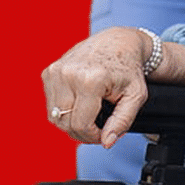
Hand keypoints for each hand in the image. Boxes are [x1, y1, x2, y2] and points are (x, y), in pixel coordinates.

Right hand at [42, 27, 149, 147]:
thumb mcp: (136, 96)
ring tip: (90, 114)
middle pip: (64, 123)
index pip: (81, 125)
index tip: (103, 133)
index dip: (92, 136)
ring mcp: (56, 71)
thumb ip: (122, 121)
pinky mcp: (49, 71)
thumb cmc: (128, 68)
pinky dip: (64, 109)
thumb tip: (107, 142)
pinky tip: (80, 103)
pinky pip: (51, 104)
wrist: (118, 42)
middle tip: (98, 126)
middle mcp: (69, 74)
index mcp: (90, 79)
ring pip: (55, 116)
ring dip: (70, 121)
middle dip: (81, 131)